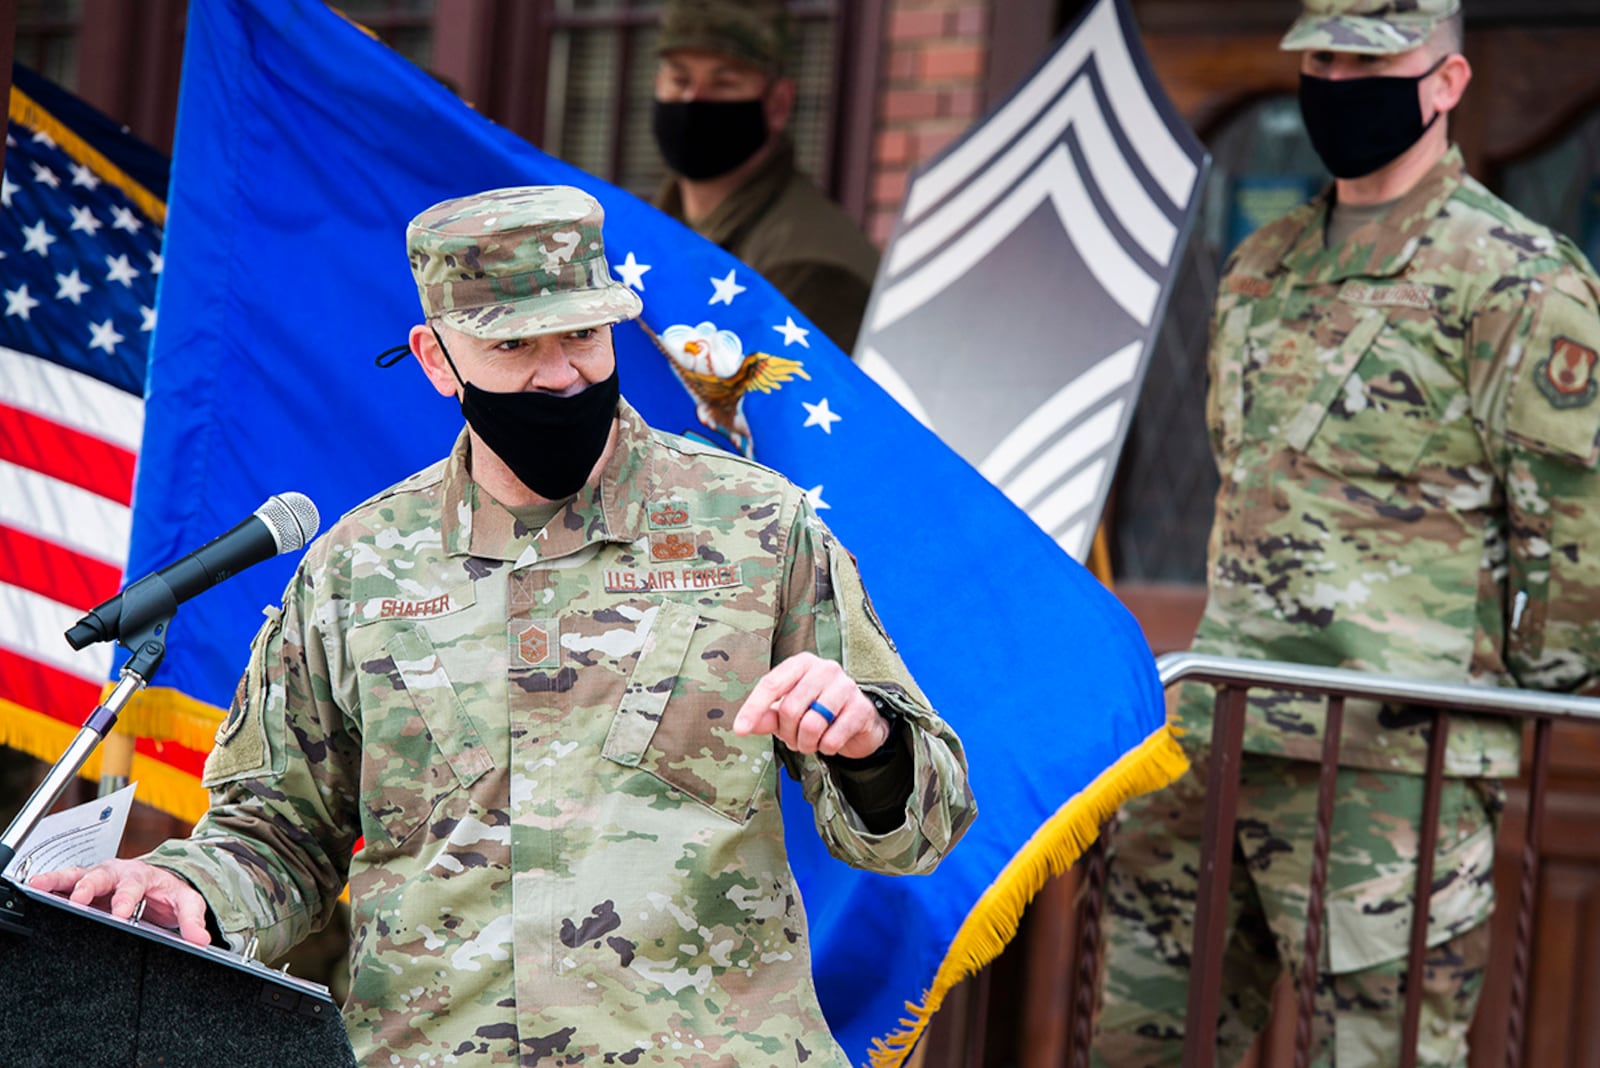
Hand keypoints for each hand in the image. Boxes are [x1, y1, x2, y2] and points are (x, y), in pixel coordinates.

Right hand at [29, 858, 212, 946]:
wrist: (159, 883)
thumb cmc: (168, 892)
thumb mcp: (185, 903)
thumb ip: (192, 920)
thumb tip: (202, 941)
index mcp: (143, 877)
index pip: (134, 887)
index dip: (127, 899)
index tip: (121, 912)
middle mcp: (118, 873)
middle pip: (102, 876)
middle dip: (90, 887)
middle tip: (79, 899)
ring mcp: (98, 878)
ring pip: (77, 875)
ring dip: (60, 880)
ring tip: (40, 886)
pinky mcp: (83, 885)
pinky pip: (64, 882)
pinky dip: (49, 884)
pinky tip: (35, 888)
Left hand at [734, 652, 889, 758]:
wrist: (860, 722)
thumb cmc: (818, 711)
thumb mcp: (789, 712)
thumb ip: (767, 717)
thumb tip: (745, 726)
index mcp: (801, 663)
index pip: (771, 684)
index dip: (753, 708)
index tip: (740, 730)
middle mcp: (825, 668)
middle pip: (790, 708)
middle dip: (788, 733)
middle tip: (794, 738)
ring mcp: (846, 686)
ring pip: (811, 724)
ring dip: (806, 743)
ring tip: (810, 743)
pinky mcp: (861, 708)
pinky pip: (832, 737)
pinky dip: (826, 748)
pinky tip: (829, 742)